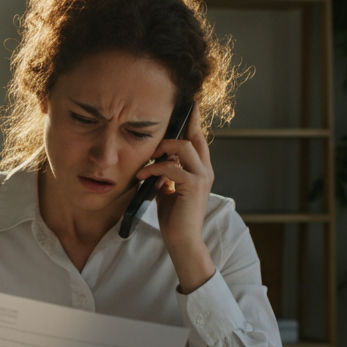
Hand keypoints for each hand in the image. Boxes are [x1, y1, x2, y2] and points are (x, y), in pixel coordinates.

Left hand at [137, 106, 216, 292]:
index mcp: (200, 170)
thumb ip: (165, 173)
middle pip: (194, 136)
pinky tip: (141, 175)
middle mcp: (205, 170)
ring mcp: (202, 177)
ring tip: (147, 157)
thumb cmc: (174, 218)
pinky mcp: (193, 186)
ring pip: (183, 147)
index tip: (185, 105)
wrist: (182, 241)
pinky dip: (154, 168)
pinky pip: (172, 167)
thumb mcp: (167, 189)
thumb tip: (154, 161)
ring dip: (161, 147)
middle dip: (181, 121)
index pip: (196, 139)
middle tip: (164, 111)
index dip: (191, 121)